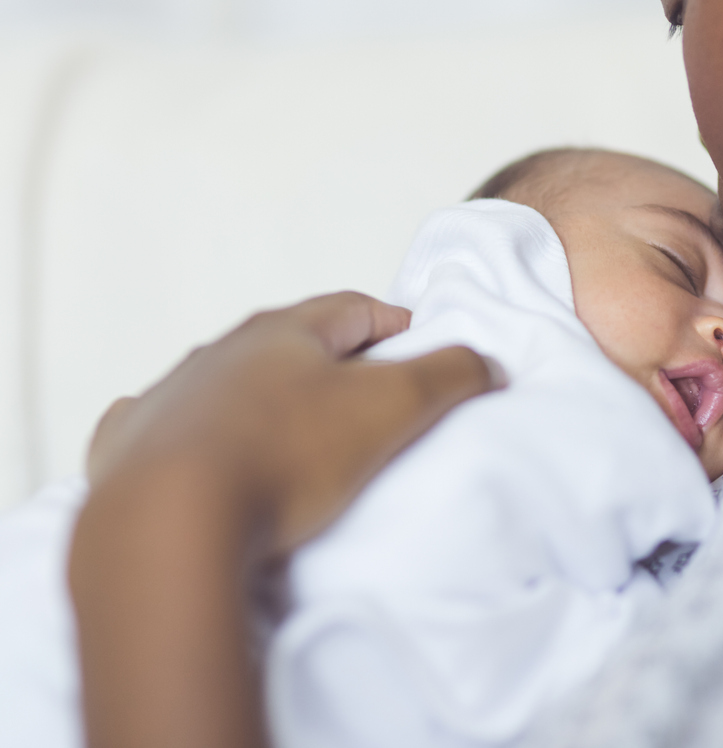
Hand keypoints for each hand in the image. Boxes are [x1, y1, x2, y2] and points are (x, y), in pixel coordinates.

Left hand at [71, 292, 500, 747]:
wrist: (168, 521)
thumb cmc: (288, 456)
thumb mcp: (393, 408)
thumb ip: (450, 375)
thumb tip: (485, 362)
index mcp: (283, 331)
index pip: (354, 309)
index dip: (396, 325)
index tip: (423, 349)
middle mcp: (219, 352)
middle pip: (288, 343)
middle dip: (330, 361)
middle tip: (367, 395)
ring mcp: (169, 397)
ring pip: (226, 383)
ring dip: (262, 398)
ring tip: (295, 437)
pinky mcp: (128, 447)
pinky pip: (168, 426)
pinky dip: (196, 434)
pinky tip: (208, 458)